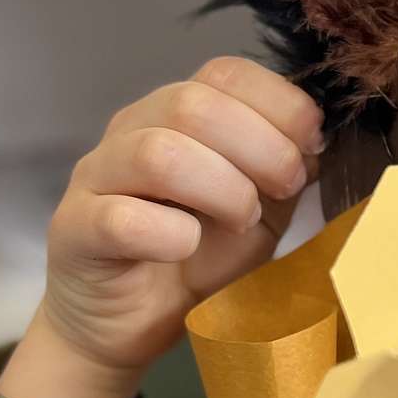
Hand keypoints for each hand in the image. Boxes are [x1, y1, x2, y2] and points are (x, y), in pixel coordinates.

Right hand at [0, 59, 322, 397]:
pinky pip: (121, 218)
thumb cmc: (197, 259)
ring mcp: (96, 177)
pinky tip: (188, 247)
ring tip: (241, 221)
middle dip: (260, 147)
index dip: (280, 103)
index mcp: (178, 113)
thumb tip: (323, 142)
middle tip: (284, 189)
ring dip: (221, 188)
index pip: (226, 73)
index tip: (313, 147)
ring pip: (158, 153)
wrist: (129, 324)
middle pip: (193, 103)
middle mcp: (131, 130)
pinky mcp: (74, 230)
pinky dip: (170, 234)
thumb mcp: (259, 210)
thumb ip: (285, 171)